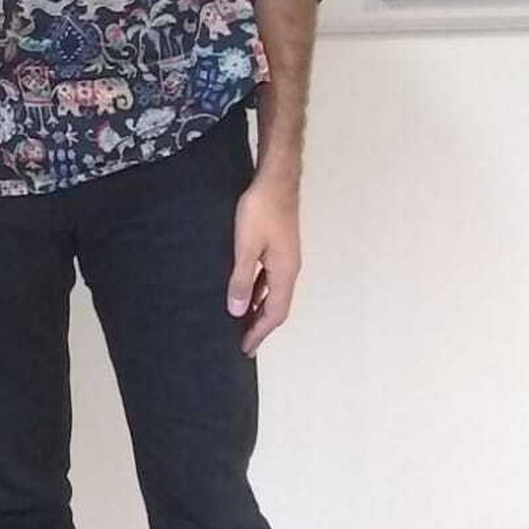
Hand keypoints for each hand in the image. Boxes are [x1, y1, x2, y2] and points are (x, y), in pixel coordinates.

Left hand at [227, 177, 300, 354]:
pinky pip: (270, 278)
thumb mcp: (246, 247)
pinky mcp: (280, 247)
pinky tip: (246, 291)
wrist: (276, 180)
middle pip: (277, 306)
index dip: (260, 333)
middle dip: (261, 326)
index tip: (246, 349)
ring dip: (259, 309)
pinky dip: (259, 290)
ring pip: (274, 293)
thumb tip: (238, 311)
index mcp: (285, 273)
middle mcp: (290, 269)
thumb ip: (241, 279)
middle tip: (244, 342)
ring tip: (243, 321)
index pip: (274, 313)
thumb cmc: (261, 210)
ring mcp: (286, 258)